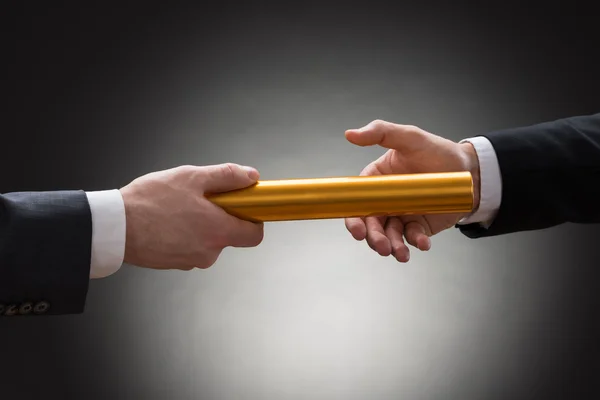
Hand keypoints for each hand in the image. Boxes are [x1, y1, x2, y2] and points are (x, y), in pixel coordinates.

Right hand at [119, 163, 263, 269]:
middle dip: (220, 217)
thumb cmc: (149, 202)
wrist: (114, 227)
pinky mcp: (175, 264)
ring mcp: (191, 260)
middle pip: (229, 235)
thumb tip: (251, 177)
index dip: (253, 219)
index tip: (245, 206)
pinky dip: (185, 234)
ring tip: (177, 208)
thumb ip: (226, 176)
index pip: (254, 235)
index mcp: (218, 231)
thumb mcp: (191, 177)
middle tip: (201, 199)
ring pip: (208, 240)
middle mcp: (209, 251)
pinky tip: (167, 220)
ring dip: (200, 225)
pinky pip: (190, 247)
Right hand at [344, 120, 479, 261]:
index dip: (353, 218)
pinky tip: (422, 243)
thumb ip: (380, 132)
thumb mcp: (409, 137)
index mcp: (377, 181)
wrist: (470, 170)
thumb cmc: (437, 151)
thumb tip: (350, 134)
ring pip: (390, 235)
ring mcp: (401, 214)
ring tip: (400, 253)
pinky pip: (413, 237)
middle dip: (374, 238)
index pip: (357, 202)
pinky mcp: (419, 225)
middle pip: (371, 224)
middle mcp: (385, 200)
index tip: (357, 229)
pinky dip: (416, 242)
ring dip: (392, 246)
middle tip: (382, 246)